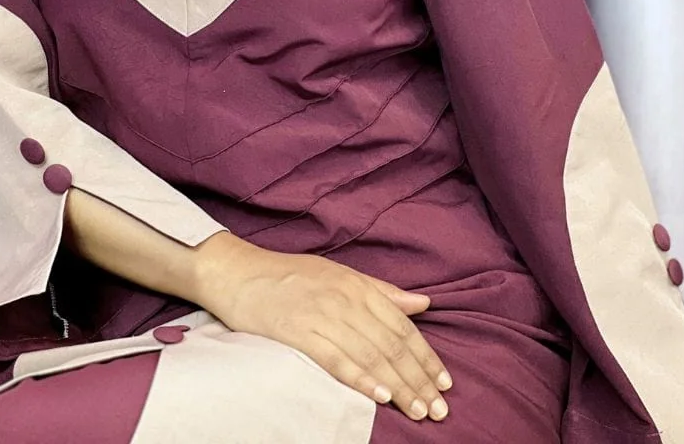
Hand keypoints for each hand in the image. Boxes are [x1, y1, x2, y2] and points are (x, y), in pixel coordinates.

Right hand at [192, 232, 451, 422]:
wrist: (239, 272)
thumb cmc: (290, 275)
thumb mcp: (340, 274)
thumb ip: (382, 292)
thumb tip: (422, 304)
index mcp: (358, 285)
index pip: (402, 325)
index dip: (426, 356)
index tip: (444, 382)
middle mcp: (345, 299)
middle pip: (391, 344)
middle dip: (418, 378)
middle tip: (438, 409)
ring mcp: (322, 315)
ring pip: (370, 355)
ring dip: (398, 386)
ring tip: (417, 410)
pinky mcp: (299, 332)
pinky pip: (336, 359)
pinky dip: (361, 378)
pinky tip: (380, 396)